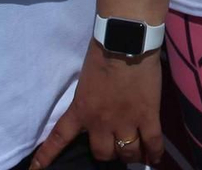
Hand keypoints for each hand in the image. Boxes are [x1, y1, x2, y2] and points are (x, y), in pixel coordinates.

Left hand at [31, 42, 162, 166]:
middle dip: (108, 154)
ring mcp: (125, 122)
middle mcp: (100, 123)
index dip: (46, 157)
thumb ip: (88, 98)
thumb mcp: (86, 80)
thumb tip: (96, 103)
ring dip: (131, 154)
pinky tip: (155, 159)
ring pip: (127, 152)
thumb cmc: (103, 52)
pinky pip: (152, 142)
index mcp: (81, 110)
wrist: (125, 42)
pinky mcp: (147, 116)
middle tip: (114, 147)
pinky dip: (155, 153)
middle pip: (102, 153)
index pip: (59, 139)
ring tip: (136, 152)